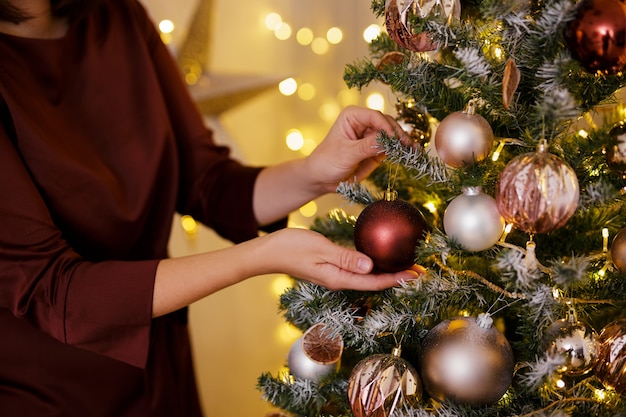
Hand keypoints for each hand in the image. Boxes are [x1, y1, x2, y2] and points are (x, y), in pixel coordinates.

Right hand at [259, 228, 423, 290]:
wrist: (268, 252)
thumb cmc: (291, 248)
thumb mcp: (320, 249)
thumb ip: (346, 258)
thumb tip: (371, 266)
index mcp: (339, 278)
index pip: (375, 282)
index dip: (398, 278)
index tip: (417, 273)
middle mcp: (340, 280)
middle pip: (374, 282)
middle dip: (397, 276)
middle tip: (419, 268)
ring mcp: (335, 275)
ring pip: (367, 277)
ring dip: (387, 271)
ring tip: (404, 263)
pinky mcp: (331, 268)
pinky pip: (358, 269)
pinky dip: (373, 264)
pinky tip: (378, 255)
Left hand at [305, 106, 408, 193]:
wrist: (321, 179)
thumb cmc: (327, 161)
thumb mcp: (347, 154)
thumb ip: (367, 147)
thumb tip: (387, 141)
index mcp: (353, 116)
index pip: (375, 116)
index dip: (386, 127)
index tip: (394, 139)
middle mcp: (364, 122)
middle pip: (387, 124)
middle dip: (398, 134)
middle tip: (409, 146)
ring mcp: (371, 136)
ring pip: (392, 135)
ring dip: (403, 142)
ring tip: (414, 150)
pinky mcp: (376, 149)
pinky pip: (392, 147)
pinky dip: (401, 150)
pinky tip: (411, 154)